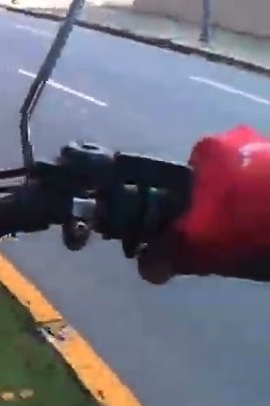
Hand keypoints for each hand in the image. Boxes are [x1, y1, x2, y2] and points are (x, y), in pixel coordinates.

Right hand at [137, 125, 269, 283]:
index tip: (197, 232)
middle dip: (221, 206)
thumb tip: (148, 267)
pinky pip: (268, 190)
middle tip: (230, 240)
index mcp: (209, 149)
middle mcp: (241, 138)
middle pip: (220, 180)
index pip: (184, 179)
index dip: (187, 209)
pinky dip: (268, 207)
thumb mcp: (199, 247)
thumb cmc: (252, 226)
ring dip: (252, 208)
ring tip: (259, 239)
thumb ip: (166, 254)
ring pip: (251, 184)